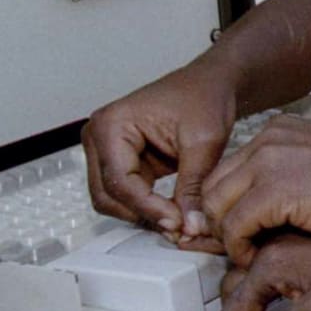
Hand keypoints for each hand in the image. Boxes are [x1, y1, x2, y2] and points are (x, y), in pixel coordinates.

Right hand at [83, 69, 235, 238]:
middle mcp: (100, 137)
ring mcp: (107, 150)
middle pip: (107, 195)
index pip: (119, 181)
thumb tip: (189, 226)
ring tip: (178, 220)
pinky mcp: (122, 161)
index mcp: (111, 125)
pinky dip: (147, 206)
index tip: (177, 223)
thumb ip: (193, 187)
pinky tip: (174, 212)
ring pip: (113, 200)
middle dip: (142, 213)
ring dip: (143, 213)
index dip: (148, 207)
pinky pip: (126, 194)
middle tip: (179, 226)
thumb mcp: (204, 143)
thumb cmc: (204, 97)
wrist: (210, 83)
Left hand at [202, 116, 310, 265]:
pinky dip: (239, 249)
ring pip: (216, 207)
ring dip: (227, 237)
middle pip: (214, 187)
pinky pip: (234, 227)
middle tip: (236, 248)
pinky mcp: (272, 191)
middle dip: (218, 222)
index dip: (228, 205)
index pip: (230, 170)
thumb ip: (290, 179)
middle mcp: (267, 141)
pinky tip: (257, 258)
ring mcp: (267, 163)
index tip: (236, 231)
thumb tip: (270, 208)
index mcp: (279, 132)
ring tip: (249, 254)